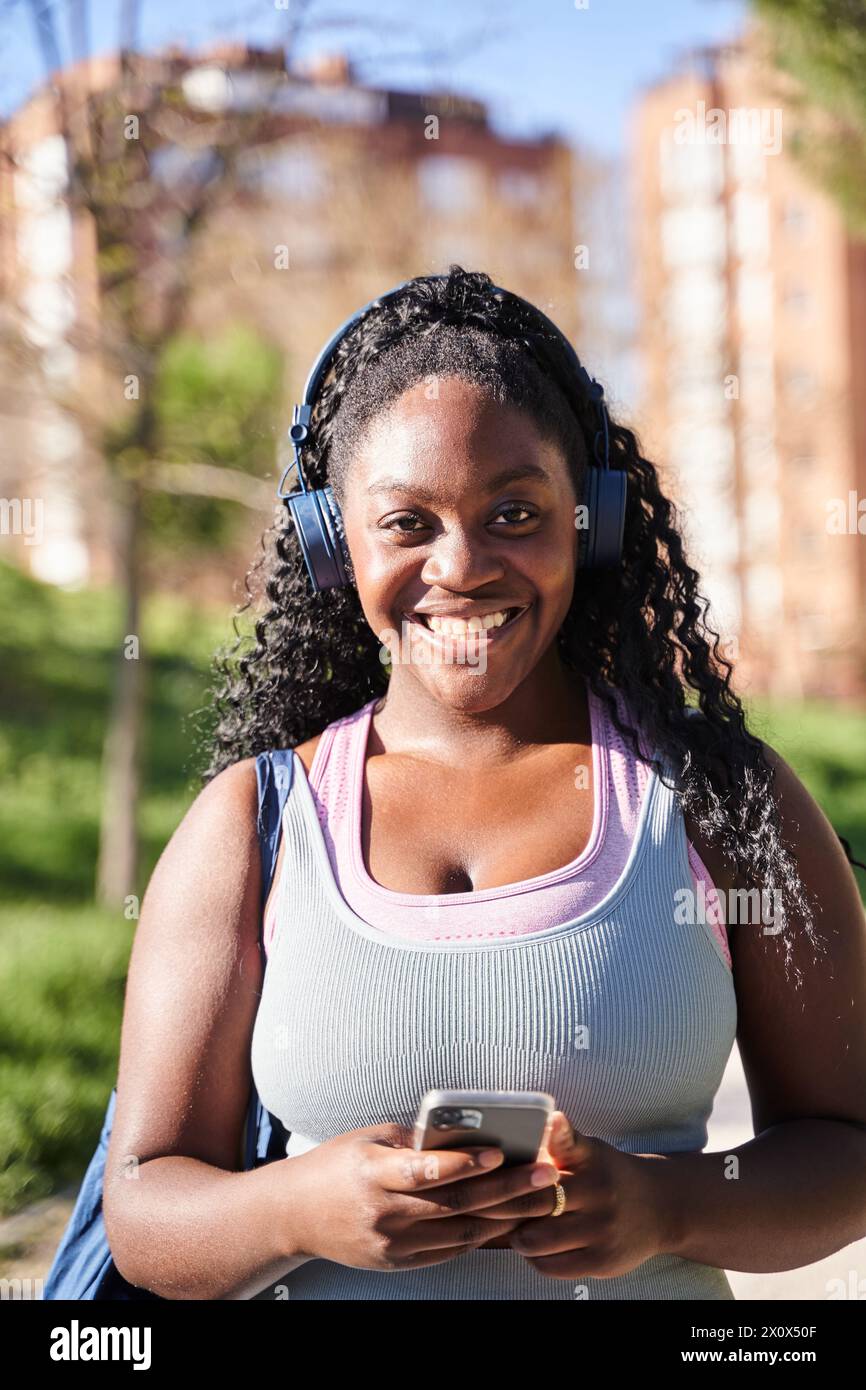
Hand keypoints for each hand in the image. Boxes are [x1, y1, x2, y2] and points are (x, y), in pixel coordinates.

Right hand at [282, 1121, 561, 1271]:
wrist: (295, 1214)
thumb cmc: (337, 1165)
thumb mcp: (369, 1140)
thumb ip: (414, 1140)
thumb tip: (465, 1134)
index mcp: (374, 1173)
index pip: (426, 1170)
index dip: (465, 1163)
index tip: (500, 1151)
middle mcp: (385, 1212)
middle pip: (455, 1203)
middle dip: (507, 1189)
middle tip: (544, 1175)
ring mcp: (392, 1243)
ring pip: (460, 1231)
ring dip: (506, 1216)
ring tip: (540, 1200)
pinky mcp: (397, 1262)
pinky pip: (449, 1250)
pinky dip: (481, 1235)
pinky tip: (508, 1220)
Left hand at [504, 1111, 668, 1278]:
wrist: (659, 1207)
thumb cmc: (609, 1174)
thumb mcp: (590, 1150)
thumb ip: (561, 1139)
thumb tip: (537, 1122)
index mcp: (590, 1163)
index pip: (546, 1164)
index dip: (514, 1173)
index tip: (493, 1174)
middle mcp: (598, 1197)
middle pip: (532, 1206)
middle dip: (502, 1207)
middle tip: (487, 1204)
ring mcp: (601, 1233)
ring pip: (537, 1242)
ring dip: (517, 1236)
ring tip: (514, 1227)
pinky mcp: (602, 1263)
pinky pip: (551, 1267)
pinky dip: (535, 1258)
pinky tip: (536, 1246)